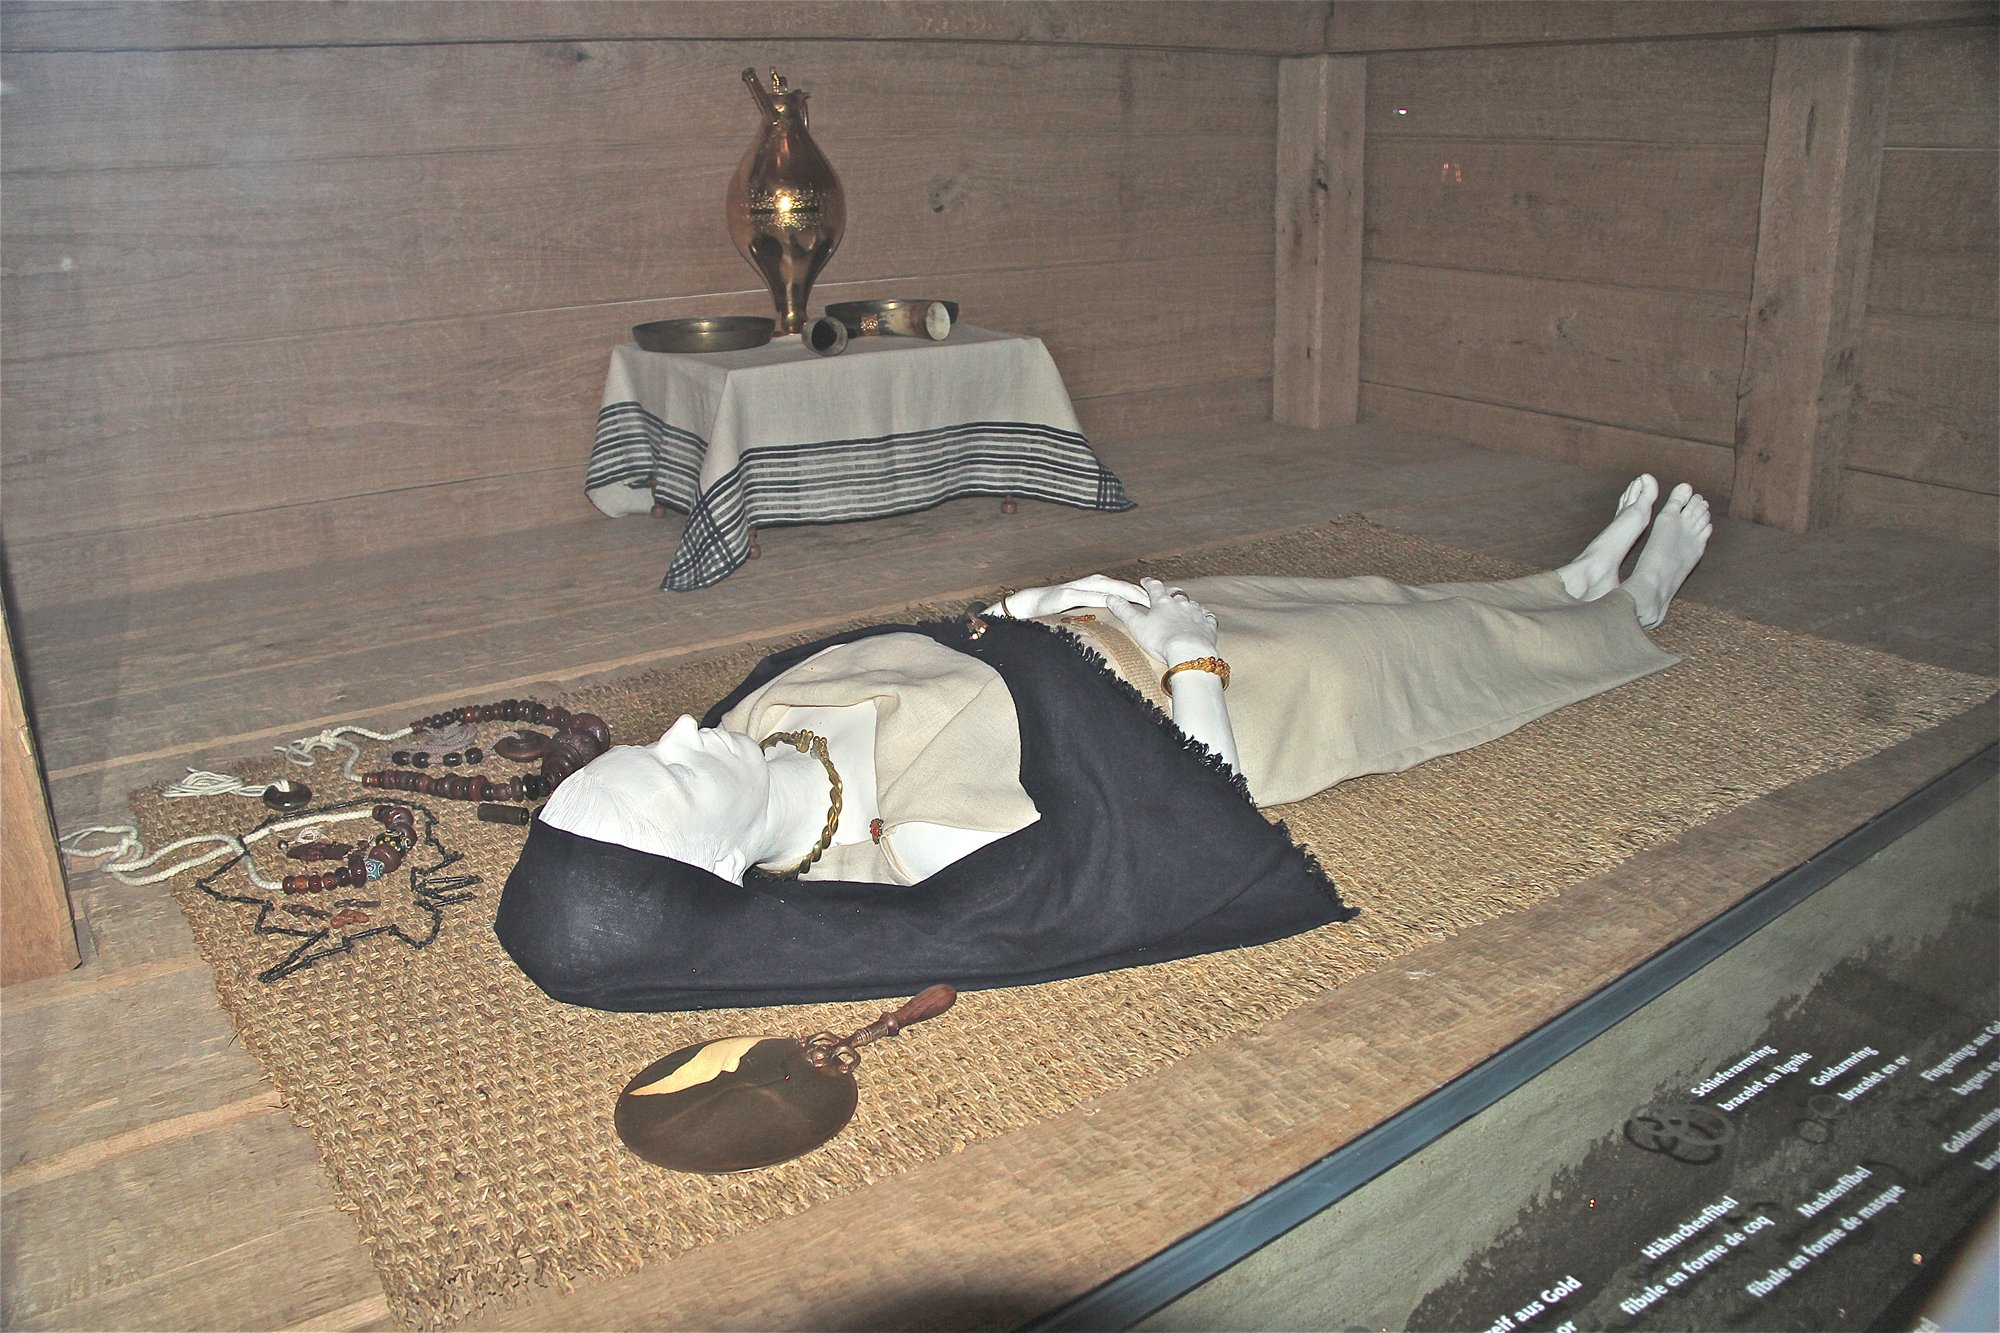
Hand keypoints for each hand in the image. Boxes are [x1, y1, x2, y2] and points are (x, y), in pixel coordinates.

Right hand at [984, 574, 1147, 618]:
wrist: (1027, 605)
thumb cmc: (1057, 611)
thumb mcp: (1082, 612)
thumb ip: (1100, 613)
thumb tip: (1119, 628)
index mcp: (1096, 589)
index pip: (1124, 591)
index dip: (1143, 595)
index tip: (1162, 603)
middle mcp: (1090, 584)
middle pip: (1121, 587)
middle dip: (1141, 592)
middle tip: (1161, 600)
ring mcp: (1078, 587)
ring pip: (1107, 587)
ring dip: (1126, 592)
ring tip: (1143, 599)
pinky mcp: (1066, 593)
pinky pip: (1087, 595)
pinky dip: (1101, 597)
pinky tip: (1112, 602)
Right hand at [1102, 577, 1218, 664]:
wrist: (1189, 652)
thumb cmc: (1160, 640)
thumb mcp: (1136, 625)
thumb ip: (1123, 610)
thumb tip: (1110, 597)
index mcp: (1162, 602)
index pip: (1154, 587)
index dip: (1149, 583)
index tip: (1145, 581)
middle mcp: (1181, 603)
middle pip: (1175, 593)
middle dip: (1169, 592)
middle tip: (1166, 593)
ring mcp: (1196, 613)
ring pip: (1192, 603)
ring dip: (1186, 604)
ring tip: (1183, 607)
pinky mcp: (1208, 626)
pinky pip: (1207, 617)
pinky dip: (1203, 616)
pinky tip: (1202, 618)